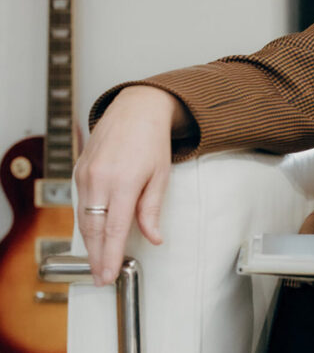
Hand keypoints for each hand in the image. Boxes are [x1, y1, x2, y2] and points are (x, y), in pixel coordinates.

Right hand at [74, 86, 181, 285]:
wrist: (135, 109)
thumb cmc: (152, 141)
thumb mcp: (160, 175)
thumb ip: (152, 209)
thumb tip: (154, 238)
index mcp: (123, 182)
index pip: (113, 229)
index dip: (110, 255)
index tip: (108, 275)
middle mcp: (99, 179)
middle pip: (93, 228)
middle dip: (96, 256)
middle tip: (101, 277)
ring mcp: (85, 174)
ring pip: (84, 217)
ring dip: (90, 242)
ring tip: (98, 261)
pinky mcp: (78, 170)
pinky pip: (81, 202)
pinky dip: (86, 221)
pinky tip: (94, 234)